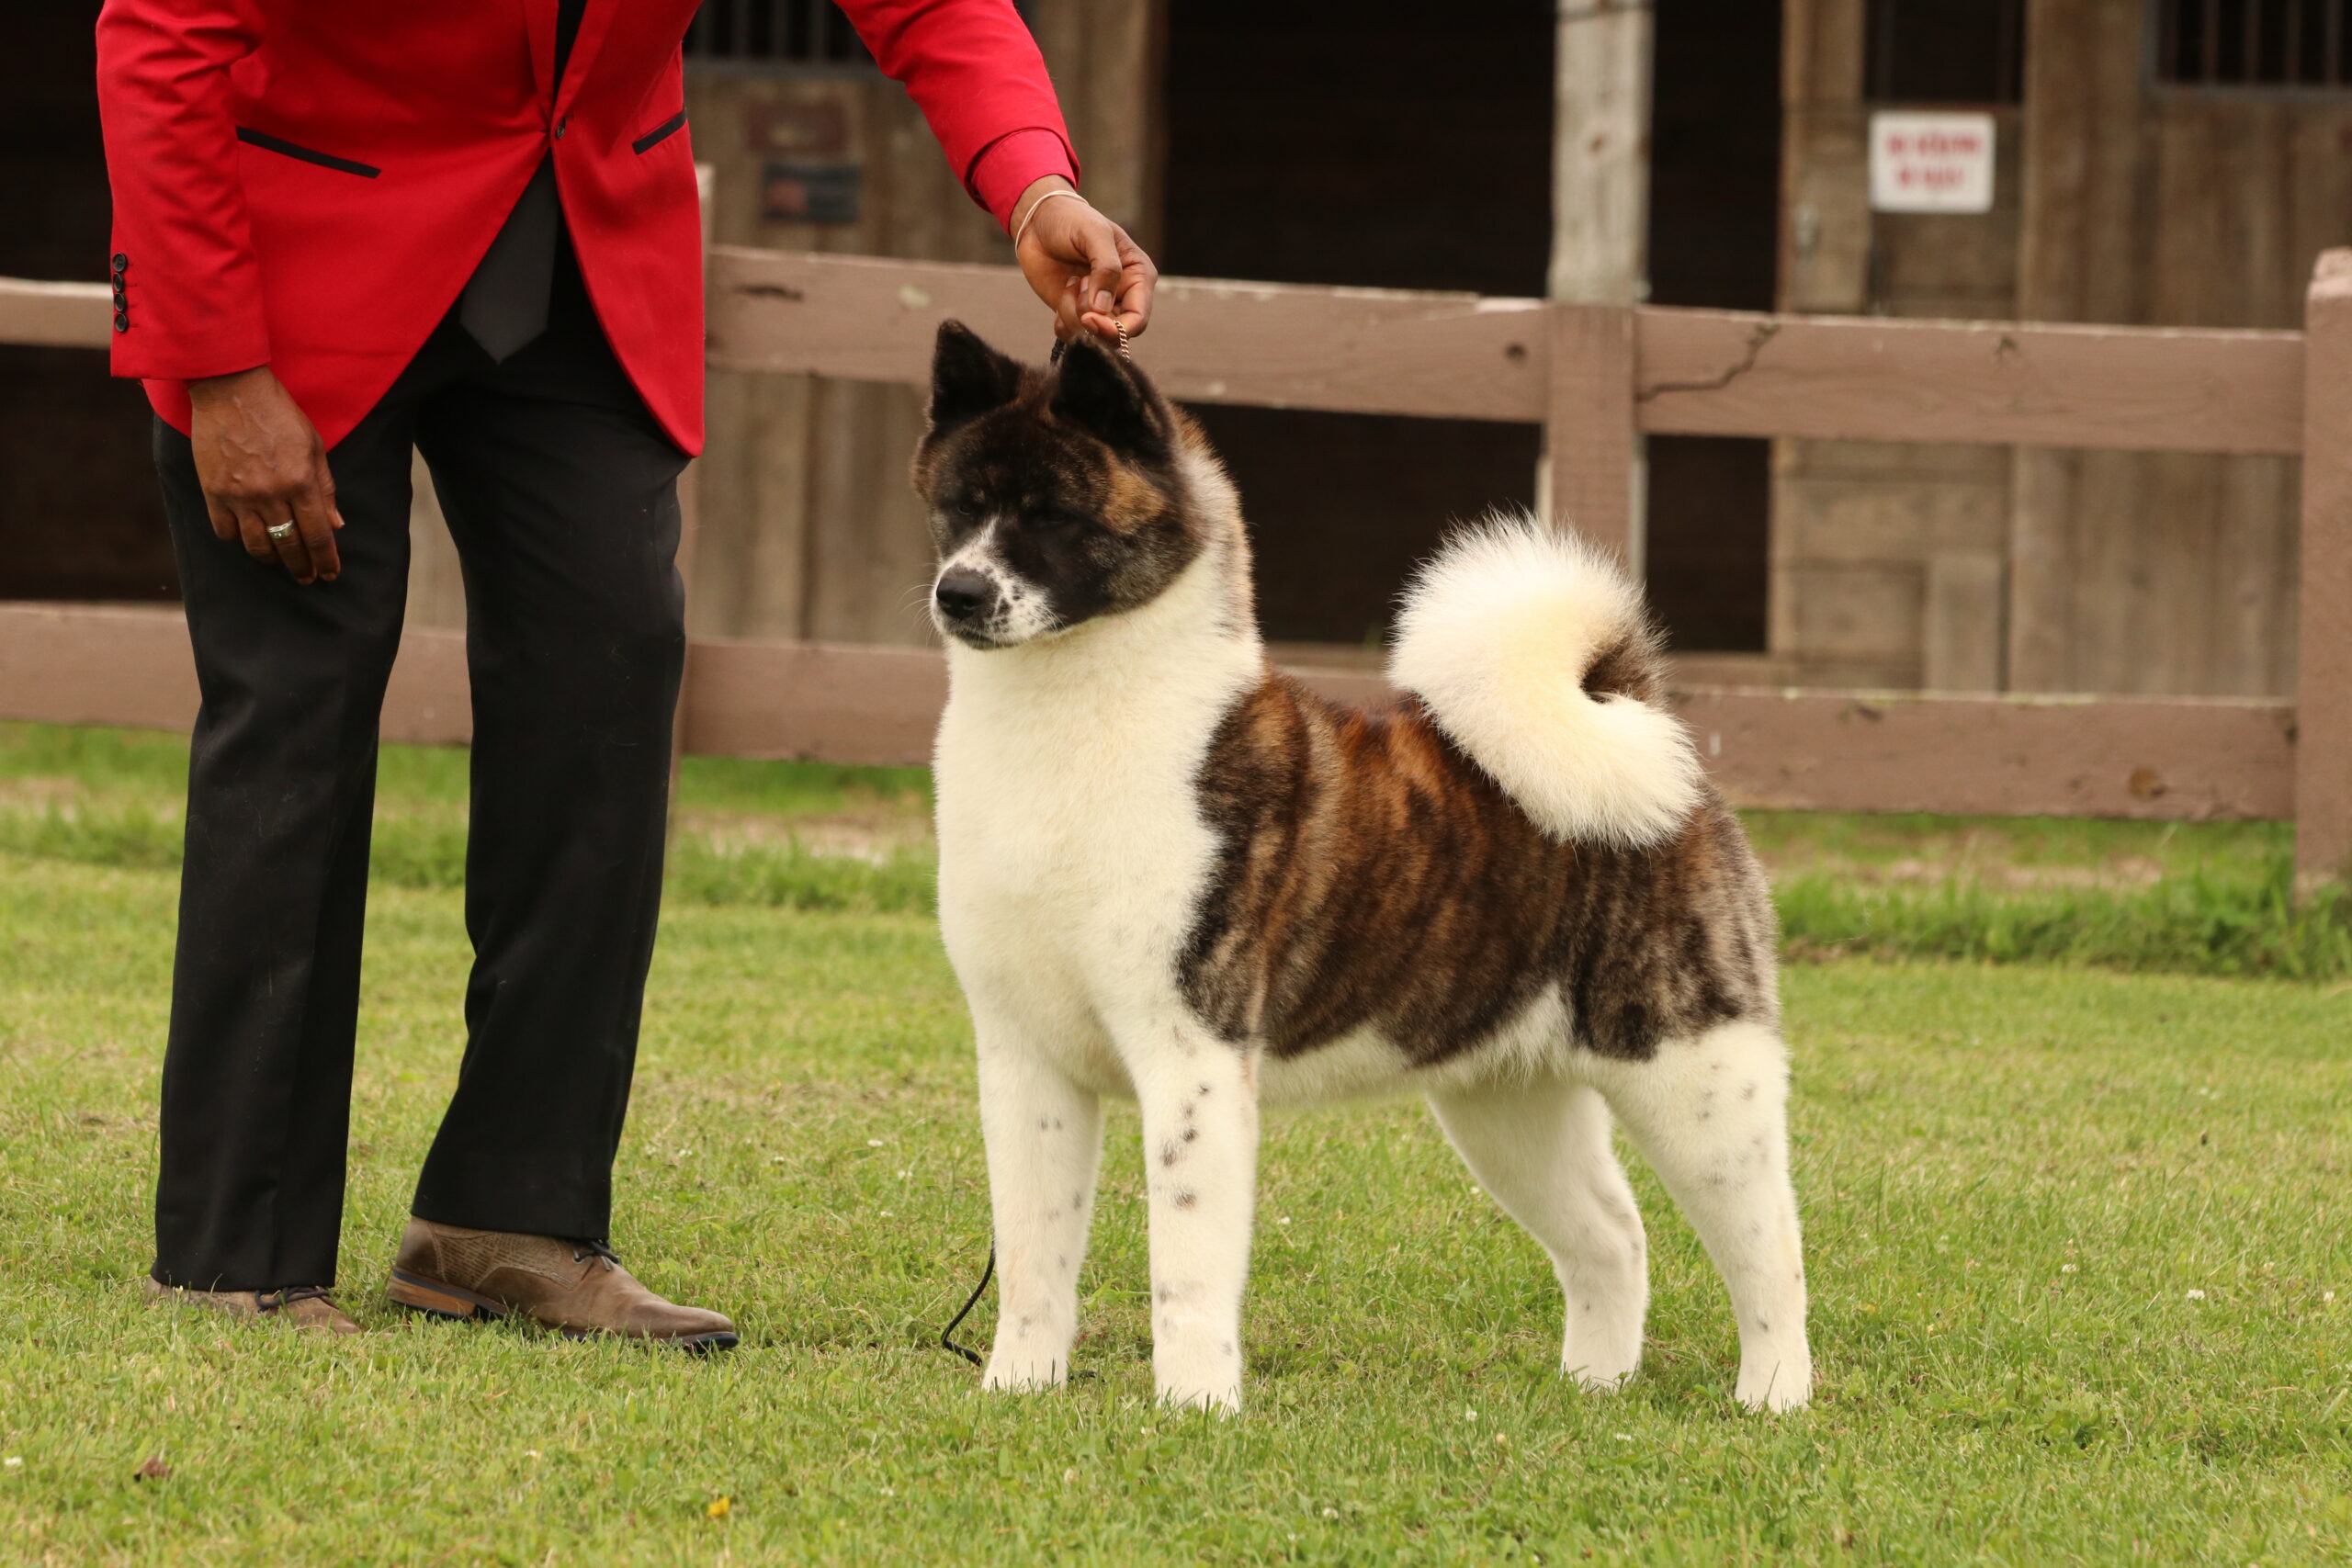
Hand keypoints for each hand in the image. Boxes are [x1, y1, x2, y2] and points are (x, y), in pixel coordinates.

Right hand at [186, 366, 343, 584]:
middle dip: (301, 567)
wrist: (231, 390)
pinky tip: (248, 538)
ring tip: (280, 562)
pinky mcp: (213, 491)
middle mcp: (270, 494)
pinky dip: (238, 540)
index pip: (319, 536)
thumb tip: (336, 525)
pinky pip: (225, 531)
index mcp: (301, 482)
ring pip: (256, 545)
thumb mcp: (314, 446)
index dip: (326, 560)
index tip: (329, 574)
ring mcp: (239, 495)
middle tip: (306, 578)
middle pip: (289, 546)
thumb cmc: (279, 414)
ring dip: (272, 559)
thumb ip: (325, 488)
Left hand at [1011, 177, 1157, 344]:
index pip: (1138, 319)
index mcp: (1138, 277)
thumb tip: (1102, 309)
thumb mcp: (1094, 234)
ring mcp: (1099, 307)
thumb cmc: (1072, 219)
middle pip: (1115, 334)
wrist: (1038, 221)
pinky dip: (1063, 322)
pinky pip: (1073, 335)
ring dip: (1073, 313)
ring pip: (1092, 337)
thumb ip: (1106, 268)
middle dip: (1091, 319)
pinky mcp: (1076, 313)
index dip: (1116, 328)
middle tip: (1074, 286)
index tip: (1089, 318)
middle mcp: (1122, 296)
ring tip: (1070, 282)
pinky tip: (1061, 295)